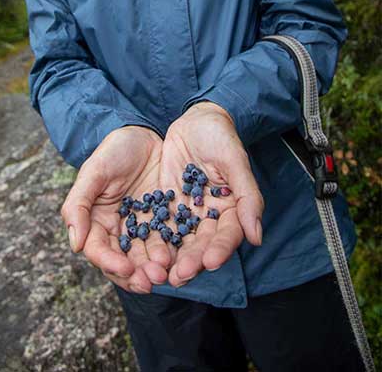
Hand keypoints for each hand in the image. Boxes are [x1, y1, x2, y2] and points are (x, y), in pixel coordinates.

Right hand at [62, 126, 169, 293]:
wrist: (146, 133)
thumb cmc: (115, 150)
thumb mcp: (94, 172)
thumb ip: (78, 206)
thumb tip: (75, 244)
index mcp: (96, 221)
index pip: (98, 250)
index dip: (110, 263)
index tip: (125, 269)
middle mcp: (119, 230)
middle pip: (124, 263)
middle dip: (137, 275)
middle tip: (152, 279)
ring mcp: (144, 229)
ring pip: (147, 259)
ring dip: (156, 270)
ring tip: (167, 273)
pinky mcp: (167, 224)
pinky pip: (171, 245)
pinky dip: (176, 256)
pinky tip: (182, 260)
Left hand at [160, 102, 264, 286]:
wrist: (195, 120)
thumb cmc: (220, 136)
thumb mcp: (235, 161)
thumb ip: (247, 196)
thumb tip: (256, 236)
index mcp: (231, 210)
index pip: (227, 235)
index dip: (220, 249)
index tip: (211, 262)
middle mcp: (209, 217)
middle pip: (200, 244)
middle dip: (191, 261)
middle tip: (178, 277)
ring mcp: (186, 212)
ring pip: (178, 240)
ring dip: (169, 259)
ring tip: (158, 274)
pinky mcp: (165, 205)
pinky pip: (158, 225)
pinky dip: (150, 240)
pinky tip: (139, 254)